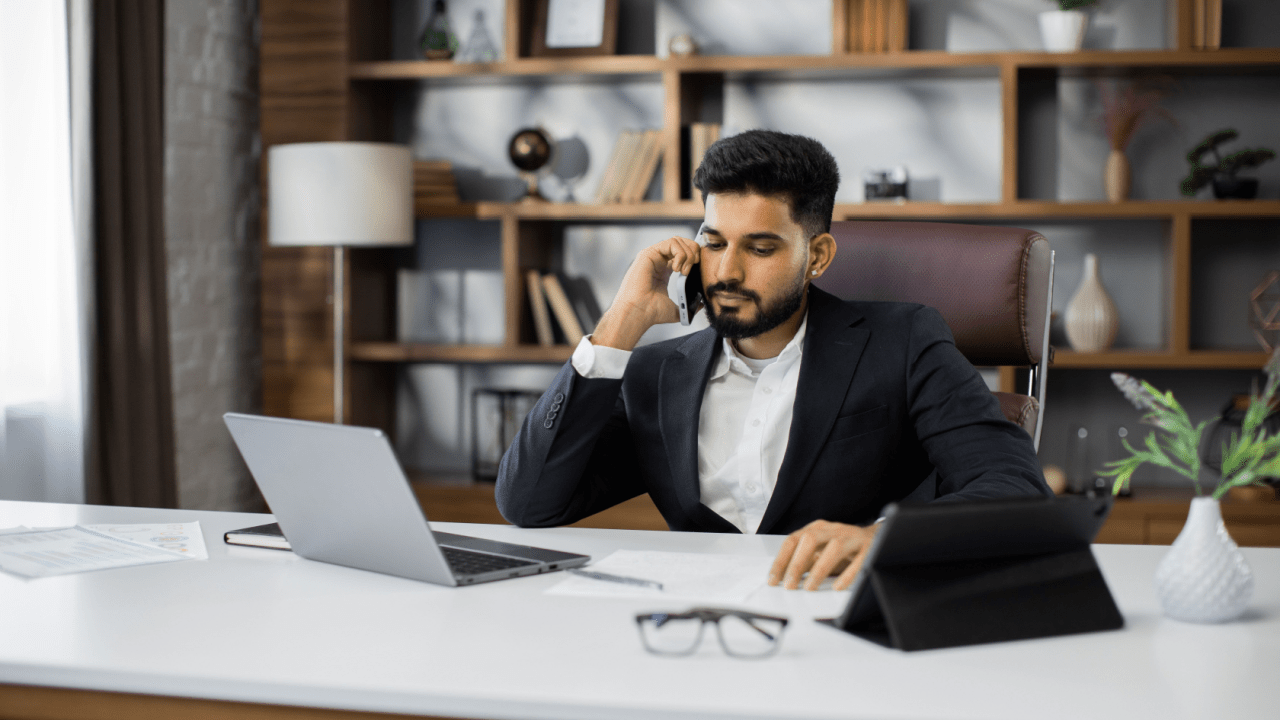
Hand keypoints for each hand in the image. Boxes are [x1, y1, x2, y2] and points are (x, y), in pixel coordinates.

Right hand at [591, 235, 700, 350]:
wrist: (638, 313)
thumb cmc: (651, 312)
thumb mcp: (676, 309)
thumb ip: (688, 306)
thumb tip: (700, 305)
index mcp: (663, 271)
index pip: (682, 253)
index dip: (694, 257)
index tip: (698, 269)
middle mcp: (657, 261)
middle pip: (681, 242)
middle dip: (693, 252)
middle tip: (693, 267)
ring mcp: (652, 256)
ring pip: (677, 240)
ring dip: (687, 254)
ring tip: (684, 271)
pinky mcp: (648, 253)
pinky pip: (671, 242)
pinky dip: (680, 254)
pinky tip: (677, 269)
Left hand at [768, 520, 879, 590]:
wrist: (876, 538)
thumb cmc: (843, 548)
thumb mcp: (820, 552)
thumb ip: (805, 563)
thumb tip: (784, 579)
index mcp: (816, 529)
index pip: (792, 541)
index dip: (781, 560)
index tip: (773, 580)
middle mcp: (833, 530)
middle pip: (810, 540)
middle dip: (797, 563)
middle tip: (789, 585)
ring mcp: (852, 537)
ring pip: (834, 548)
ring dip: (819, 569)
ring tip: (809, 588)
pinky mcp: (869, 547)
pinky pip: (859, 560)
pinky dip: (847, 575)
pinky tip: (837, 587)